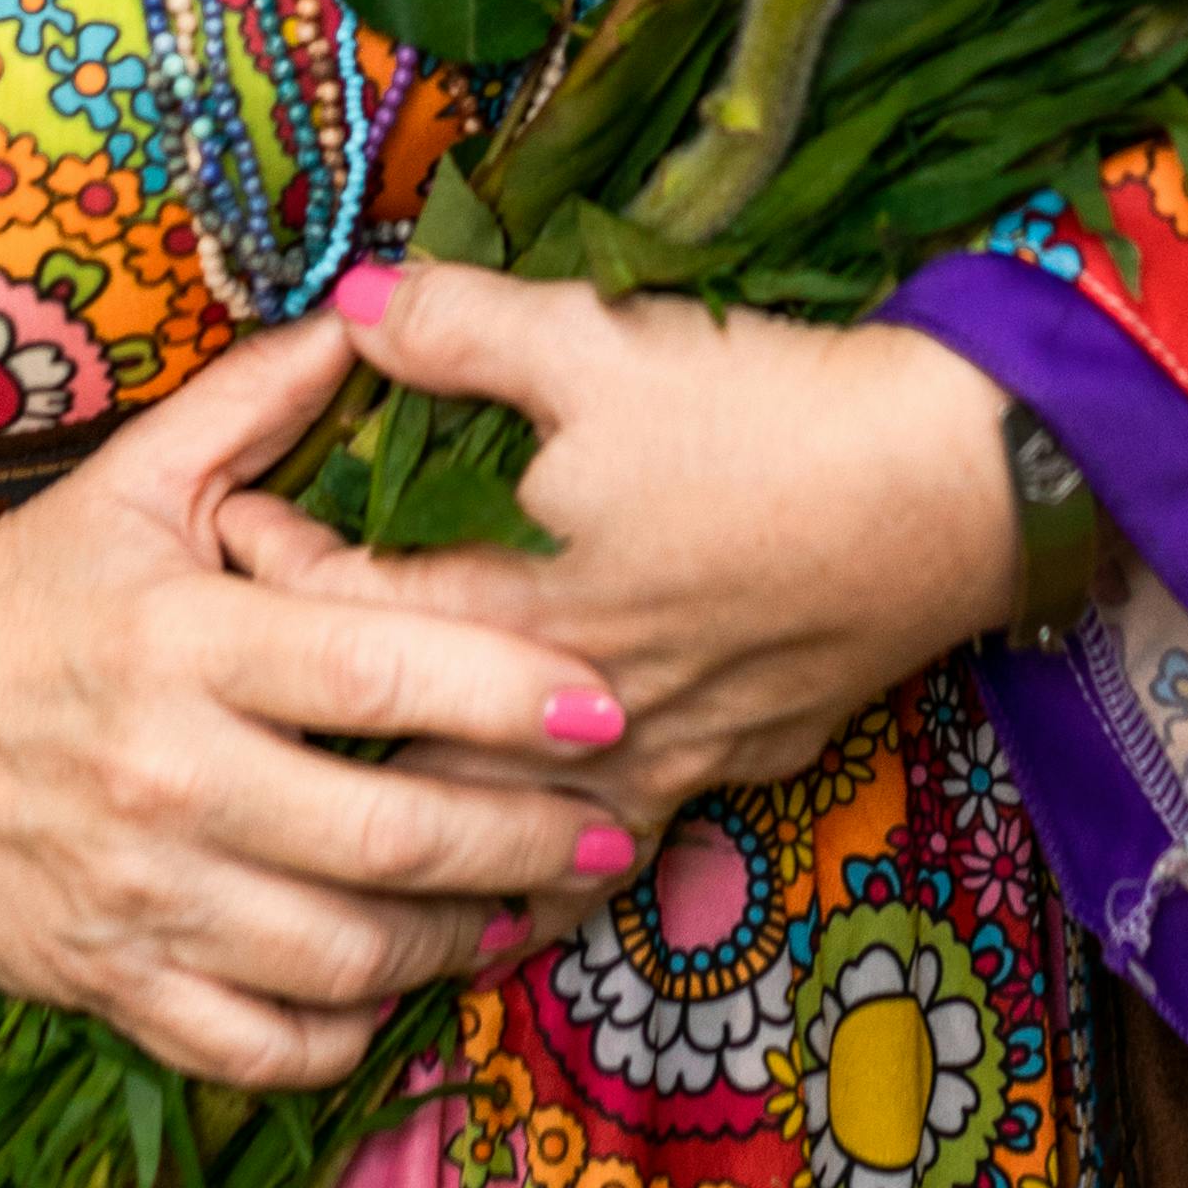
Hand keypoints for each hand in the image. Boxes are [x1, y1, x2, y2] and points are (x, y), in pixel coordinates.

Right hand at [0, 308, 638, 1089]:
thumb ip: (249, 408)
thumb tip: (364, 325)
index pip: (372, 668)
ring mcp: (137, 895)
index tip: (606, 700)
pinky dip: (346, 1034)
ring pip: (342, 955)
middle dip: (528, 840)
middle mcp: (165, 776)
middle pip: (386, 836)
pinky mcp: (108, 982)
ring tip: (530, 908)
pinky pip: (259, 1045)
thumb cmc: (22, 595)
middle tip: (616, 829)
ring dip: (460, 942)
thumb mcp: (126, 485)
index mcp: (181, 641)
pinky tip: (398, 992)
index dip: (505, 689)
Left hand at [220, 265, 1019, 850]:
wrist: (959, 491)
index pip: (339, 613)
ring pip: (508, 838)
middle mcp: (571, 709)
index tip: (228, 522)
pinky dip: (555, 868)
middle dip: (324, 733)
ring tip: (357, 840)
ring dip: (429, 839)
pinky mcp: (738, 760)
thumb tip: (351, 306)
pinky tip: (531, 881)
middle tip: (260, 701)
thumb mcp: (600, 342)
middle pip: (405, 759)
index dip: (269, 563)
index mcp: (516, 606)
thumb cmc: (768, 417)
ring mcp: (662, 751)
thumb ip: (461, 328)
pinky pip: (616, 844)